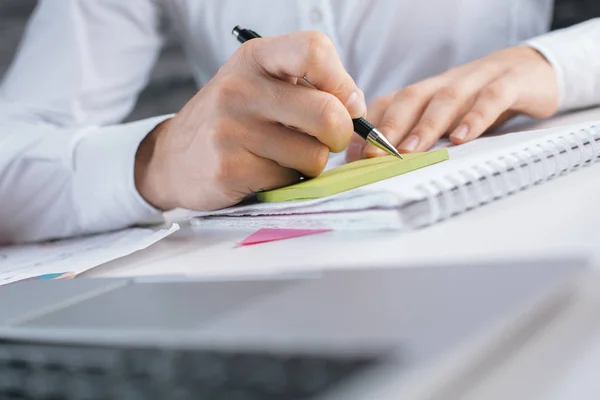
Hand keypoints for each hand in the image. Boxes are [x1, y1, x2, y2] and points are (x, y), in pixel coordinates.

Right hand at [135, 31, 365, 210]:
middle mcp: (241, 88)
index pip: (315, 50)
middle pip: (327, 114)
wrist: (173, 157)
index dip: (343, 82)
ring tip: (282, 156)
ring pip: (314, 155)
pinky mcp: (229, 167)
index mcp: (255, 58)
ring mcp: (231, 129)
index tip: (346, 104)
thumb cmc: (233, 119)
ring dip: (310, 163)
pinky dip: (286, 181)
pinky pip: (288, 180)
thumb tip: (356, 107)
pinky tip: (262, 171)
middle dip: (340, 135)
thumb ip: (308, 87)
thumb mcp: (262, 85)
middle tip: (327, 141)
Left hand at [347, 46, 558, 160]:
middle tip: (373, 154)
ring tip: (409, 151)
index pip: (390, 103)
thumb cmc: (479, 102)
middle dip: (389, 127)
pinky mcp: (510, 83)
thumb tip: (380, 165)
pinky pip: (491, 98)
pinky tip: (463, 138)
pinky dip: (476, 117)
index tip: (355, 155)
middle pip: (411, 98)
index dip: (370, 128)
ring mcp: (477, 80)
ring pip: (446, 98)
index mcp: (426, 91)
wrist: (532, 69)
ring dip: (425, 126)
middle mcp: (445, 82)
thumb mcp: (446, 117)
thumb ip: (419, 135)